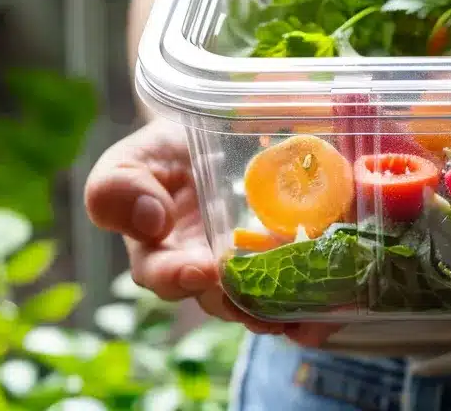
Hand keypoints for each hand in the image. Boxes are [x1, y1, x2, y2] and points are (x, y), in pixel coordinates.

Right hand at [83, 119, 338, 345]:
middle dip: (245, 307)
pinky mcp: (287, 260)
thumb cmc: (163, 153)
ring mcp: (248, 270)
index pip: (163, 276)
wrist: (211, 135)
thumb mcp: (131, 159)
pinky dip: (315, 302)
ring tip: (306, 314)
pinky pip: (300, 286)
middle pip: (222, 300)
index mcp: (161, 254)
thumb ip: (118, 188)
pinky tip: (332, 307)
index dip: (179, 277)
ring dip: (284, 311)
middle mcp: (206, 271)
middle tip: (265, 307)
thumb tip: (151, 220)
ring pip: (264, 301)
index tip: (202, 269)